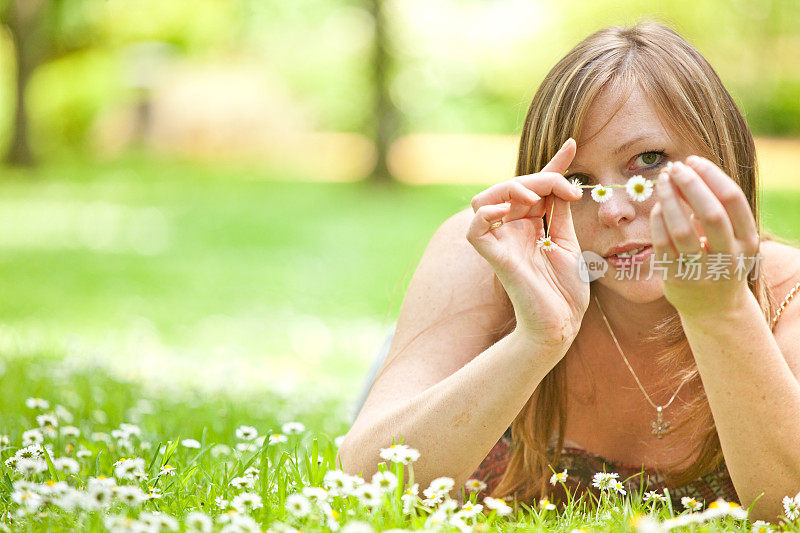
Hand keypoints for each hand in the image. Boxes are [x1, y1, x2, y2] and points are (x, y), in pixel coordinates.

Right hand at [466, 138, 589, 346]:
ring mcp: (501, 242)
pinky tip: (509, 211)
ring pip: (485, 199)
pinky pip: (475, 229)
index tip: (572, 144)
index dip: (552, 164)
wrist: (563, 322)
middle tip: (566, 190)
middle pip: (510, 187)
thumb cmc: (565, 289)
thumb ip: (560, 210)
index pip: (535, 186)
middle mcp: (512, 229)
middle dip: (537, 179)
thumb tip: (565, 180)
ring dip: (508, 189)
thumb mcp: (568, 240)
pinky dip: (486, 214)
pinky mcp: (494, 257)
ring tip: (534, 197)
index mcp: (531, 223)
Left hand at [649, 156, 760, 317]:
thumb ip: (718, 210)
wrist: (715, 310)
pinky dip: (658, 221)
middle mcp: (729, 256)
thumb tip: (690, 170)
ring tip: (662, 182)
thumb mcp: (732, 239)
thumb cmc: (721, 261)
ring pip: (682, 230)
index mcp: (748, 241)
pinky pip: (663, 245)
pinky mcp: (677, 278)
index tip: (693, 161)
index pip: (732, 200)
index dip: (711, 175)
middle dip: (690, 185)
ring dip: (669, 200)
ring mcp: (702, 270)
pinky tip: (656, 207)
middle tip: (674, 167)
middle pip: (710, 213)